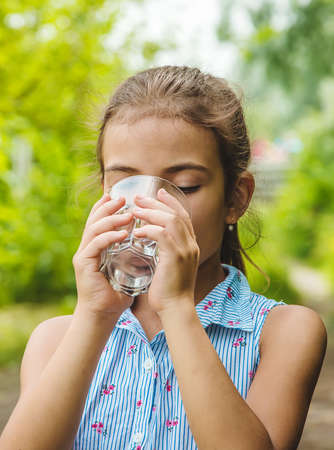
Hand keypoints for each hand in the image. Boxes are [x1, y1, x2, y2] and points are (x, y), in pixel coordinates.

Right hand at [72, 193, 134, 317]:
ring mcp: (83, 255)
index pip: (100, 221)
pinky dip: (110, 237)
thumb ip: (132, 254)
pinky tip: (123, 234)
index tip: (121, 196)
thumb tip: (150, 243)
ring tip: (128, 214)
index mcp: (96, 247)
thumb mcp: (126, 269)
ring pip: (94, 228)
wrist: (103, 315)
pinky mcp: (83, 264)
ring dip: (112, 219)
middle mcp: (87, 248)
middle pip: (94, 219)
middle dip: (109, 206)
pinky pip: (95, 244)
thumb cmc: (116, 293)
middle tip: (123, 198)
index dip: (108, 207)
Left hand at [132, 188, 199, 313]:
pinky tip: (137, 232)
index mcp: (190, 245)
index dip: (171, 202)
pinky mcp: (175, 257)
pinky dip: (149, 230)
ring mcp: (185, 250)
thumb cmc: (168, 291)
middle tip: (139, 197)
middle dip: (157, 202)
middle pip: (176, 213)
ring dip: (151, 212)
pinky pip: (162, 234)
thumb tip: (151, 241)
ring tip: (135, 210)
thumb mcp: (170, 267)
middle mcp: (191, 244)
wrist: (175, 309)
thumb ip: (165, 252)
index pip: (183, 216)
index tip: (158, 193)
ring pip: (170, 220)